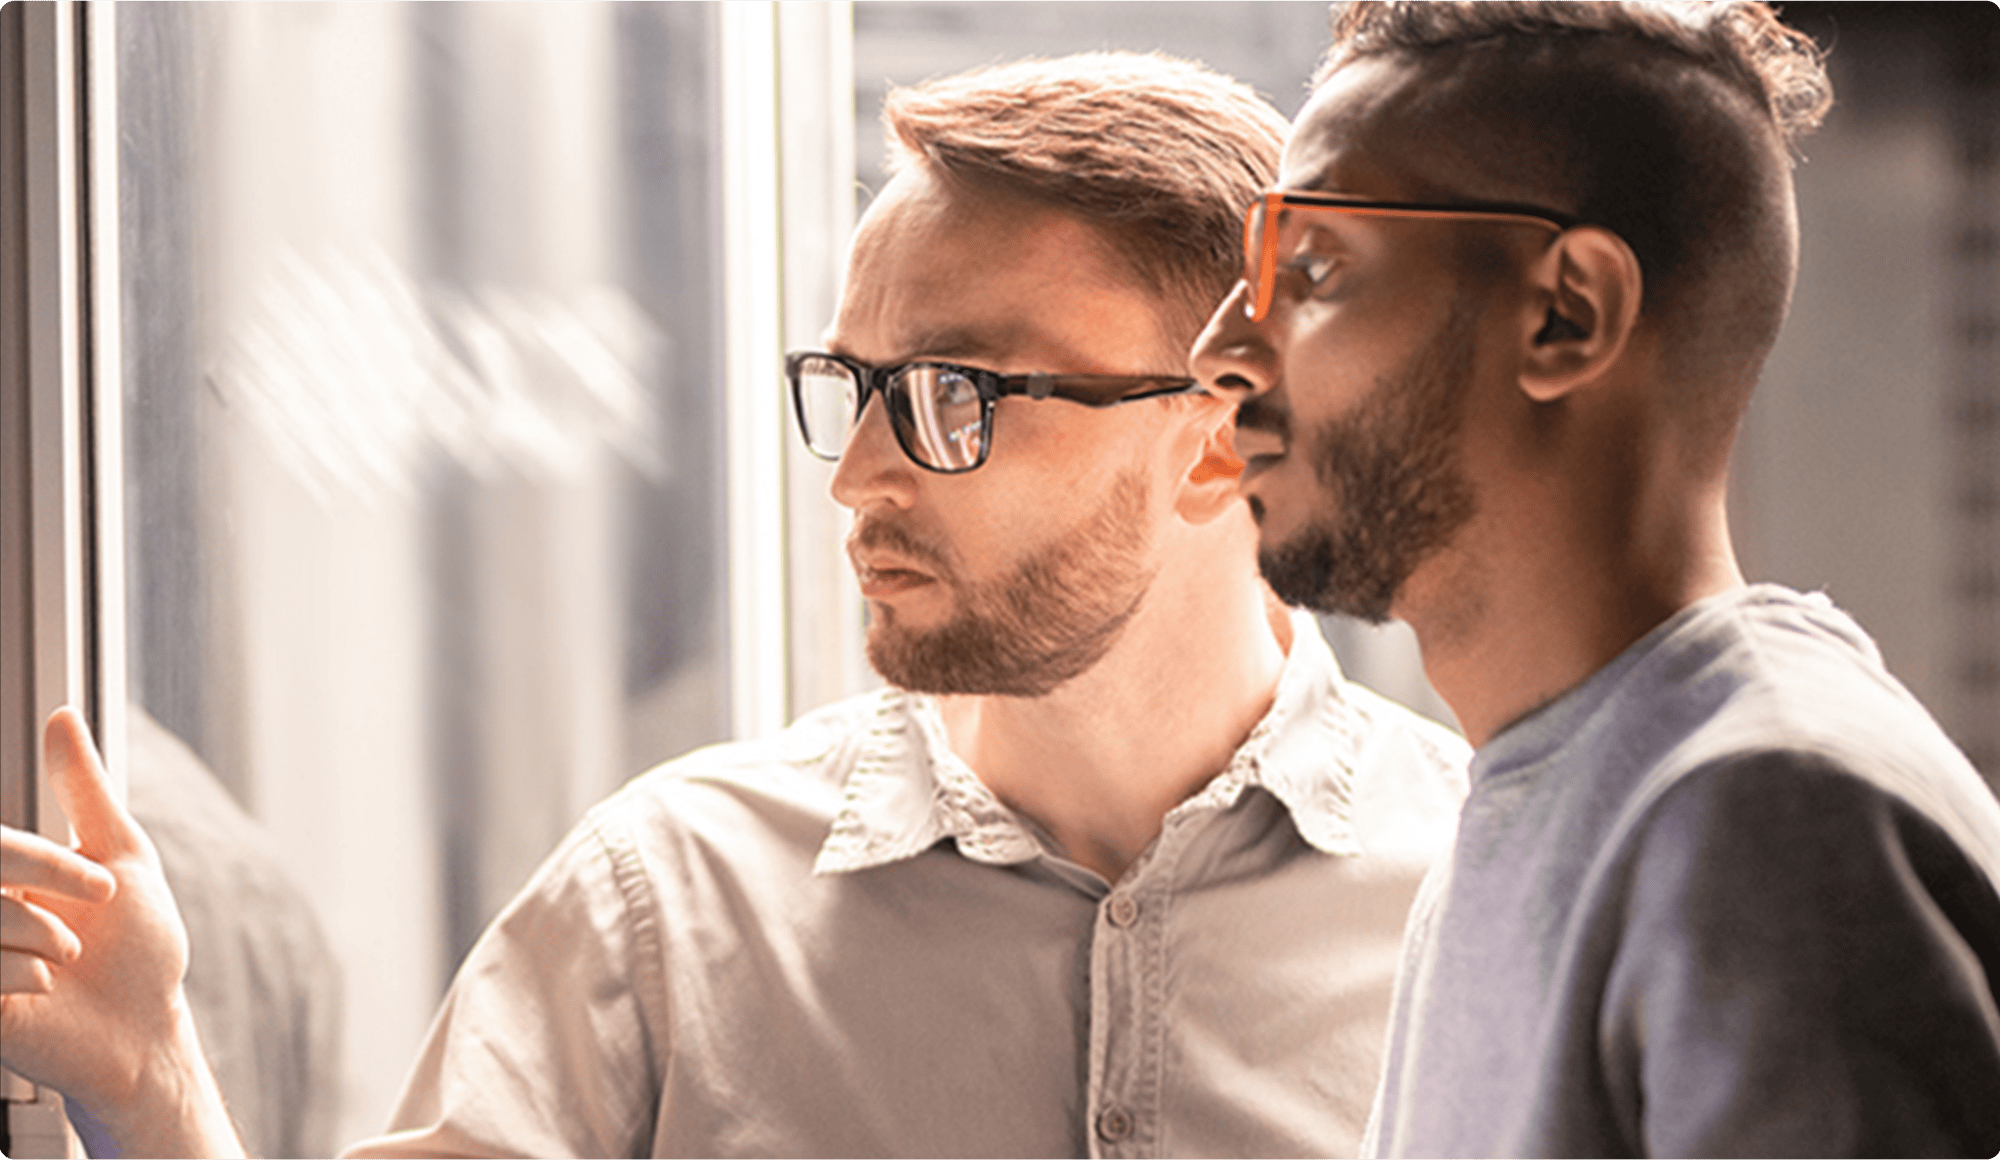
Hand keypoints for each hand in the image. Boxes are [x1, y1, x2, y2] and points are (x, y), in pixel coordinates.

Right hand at [0, 708, 242, 1158]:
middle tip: (84, 934)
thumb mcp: (120, 854)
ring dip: (37, 940)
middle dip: (44, 901)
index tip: (105, 892)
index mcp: (3, 874)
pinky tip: (44, 993)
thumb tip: (63, 716)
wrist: (144, 1029)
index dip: (51, 864)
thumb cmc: (138, 946)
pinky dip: (21, 976)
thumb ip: (83, 787)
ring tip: (67, 965)